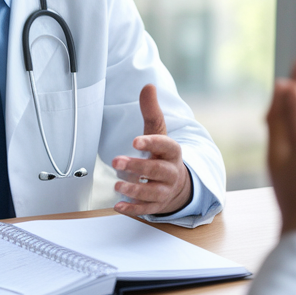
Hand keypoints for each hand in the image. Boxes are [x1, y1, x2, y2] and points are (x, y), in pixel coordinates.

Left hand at [111, 84, 192, 216]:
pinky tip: (119, 206)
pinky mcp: (157, 205)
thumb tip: (148, 86)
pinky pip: (145, 208)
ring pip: (151, 191)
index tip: (136, 140)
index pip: (165, 145)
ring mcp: (164, 190)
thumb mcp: (159, 133)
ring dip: (134, 188)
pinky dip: (132, 208)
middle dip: (137, 166)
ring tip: (117, 185)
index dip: (152, 142)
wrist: (178, 185)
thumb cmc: (163, 155)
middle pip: (156, 169)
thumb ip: (151, 112)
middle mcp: (170, 172)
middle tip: (117, 161)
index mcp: (172, 152)